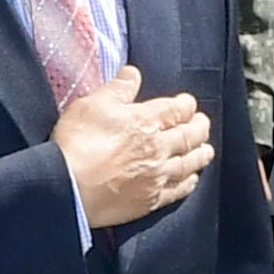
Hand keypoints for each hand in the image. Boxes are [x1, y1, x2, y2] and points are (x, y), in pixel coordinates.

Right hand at [52, 66, 216, 227]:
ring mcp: (157, 175)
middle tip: (203, 124)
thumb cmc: (76, 143)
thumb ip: (117, 89)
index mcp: (146, 121)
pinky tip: (192, 179)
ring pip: (190, 163)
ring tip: (207, 149)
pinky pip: (179, 190)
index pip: (178, 109)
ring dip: (201, 154)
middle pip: (190, 136)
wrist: (67, 187)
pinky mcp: (150, 200)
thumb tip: (132, 73)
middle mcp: (158, 148)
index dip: (187, 104)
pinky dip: (190, 182)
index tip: (188, 103)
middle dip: (200, 127)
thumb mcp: (92, 105)